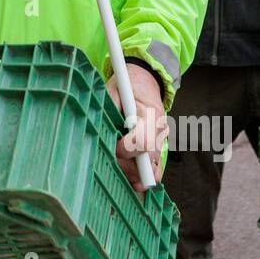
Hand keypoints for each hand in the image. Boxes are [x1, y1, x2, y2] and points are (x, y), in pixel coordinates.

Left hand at [107, 62, 168, 193]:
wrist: (146, 82)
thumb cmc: (128, 86)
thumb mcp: (115, 89)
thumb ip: (108, 108)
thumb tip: (98, 129)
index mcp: (151, 114)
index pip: (142, 143)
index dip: (124, 149)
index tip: (113, 144)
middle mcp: (160, 132)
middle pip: (145, 163)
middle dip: (124, 164)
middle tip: (109, 155)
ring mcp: (161, 143)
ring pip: (150, 172)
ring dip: (130, 171)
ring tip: (115, 160)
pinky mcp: (159, 150)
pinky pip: (154, 172)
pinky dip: (140, 176)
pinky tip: (128, 174)